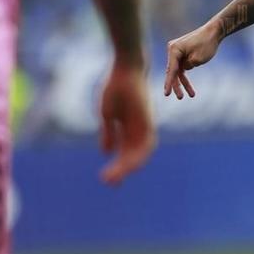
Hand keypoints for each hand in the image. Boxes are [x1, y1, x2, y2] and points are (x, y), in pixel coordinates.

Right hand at [98, 61, 156, 183]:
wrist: (126, 70)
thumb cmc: (116, 89)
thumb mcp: (108, 115)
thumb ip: (109, 133)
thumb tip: (106, 152)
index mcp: (129, 130)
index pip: (125, 153)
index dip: (117, 166)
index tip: (106, 178)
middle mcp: (139, 131)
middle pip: (132, 157)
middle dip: (121, 170)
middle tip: (108, 183)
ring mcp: (144, 127)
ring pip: (139, 154)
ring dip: (127, 167)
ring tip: (114, 178)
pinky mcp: (147, 122)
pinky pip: (145, 144)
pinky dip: (137, 156)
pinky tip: (125, 164)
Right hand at [162, 21, 221, 99]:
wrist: (214, 32)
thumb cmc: (206, 44)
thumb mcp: (198, 59)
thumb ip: (188, 66)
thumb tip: (184, 68)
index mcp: (174, 49)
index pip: (171, 69)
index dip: (169, 83)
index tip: (167, 94)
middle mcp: (173, 50)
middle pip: (173, 71)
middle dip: (177, 86)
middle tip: (180, 98)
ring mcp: (178, 52)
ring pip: (178, 71)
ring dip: (184, 83)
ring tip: (192, 95)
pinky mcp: (183, 54)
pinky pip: (182, 68)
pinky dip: (186, 77)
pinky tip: (190, 88)